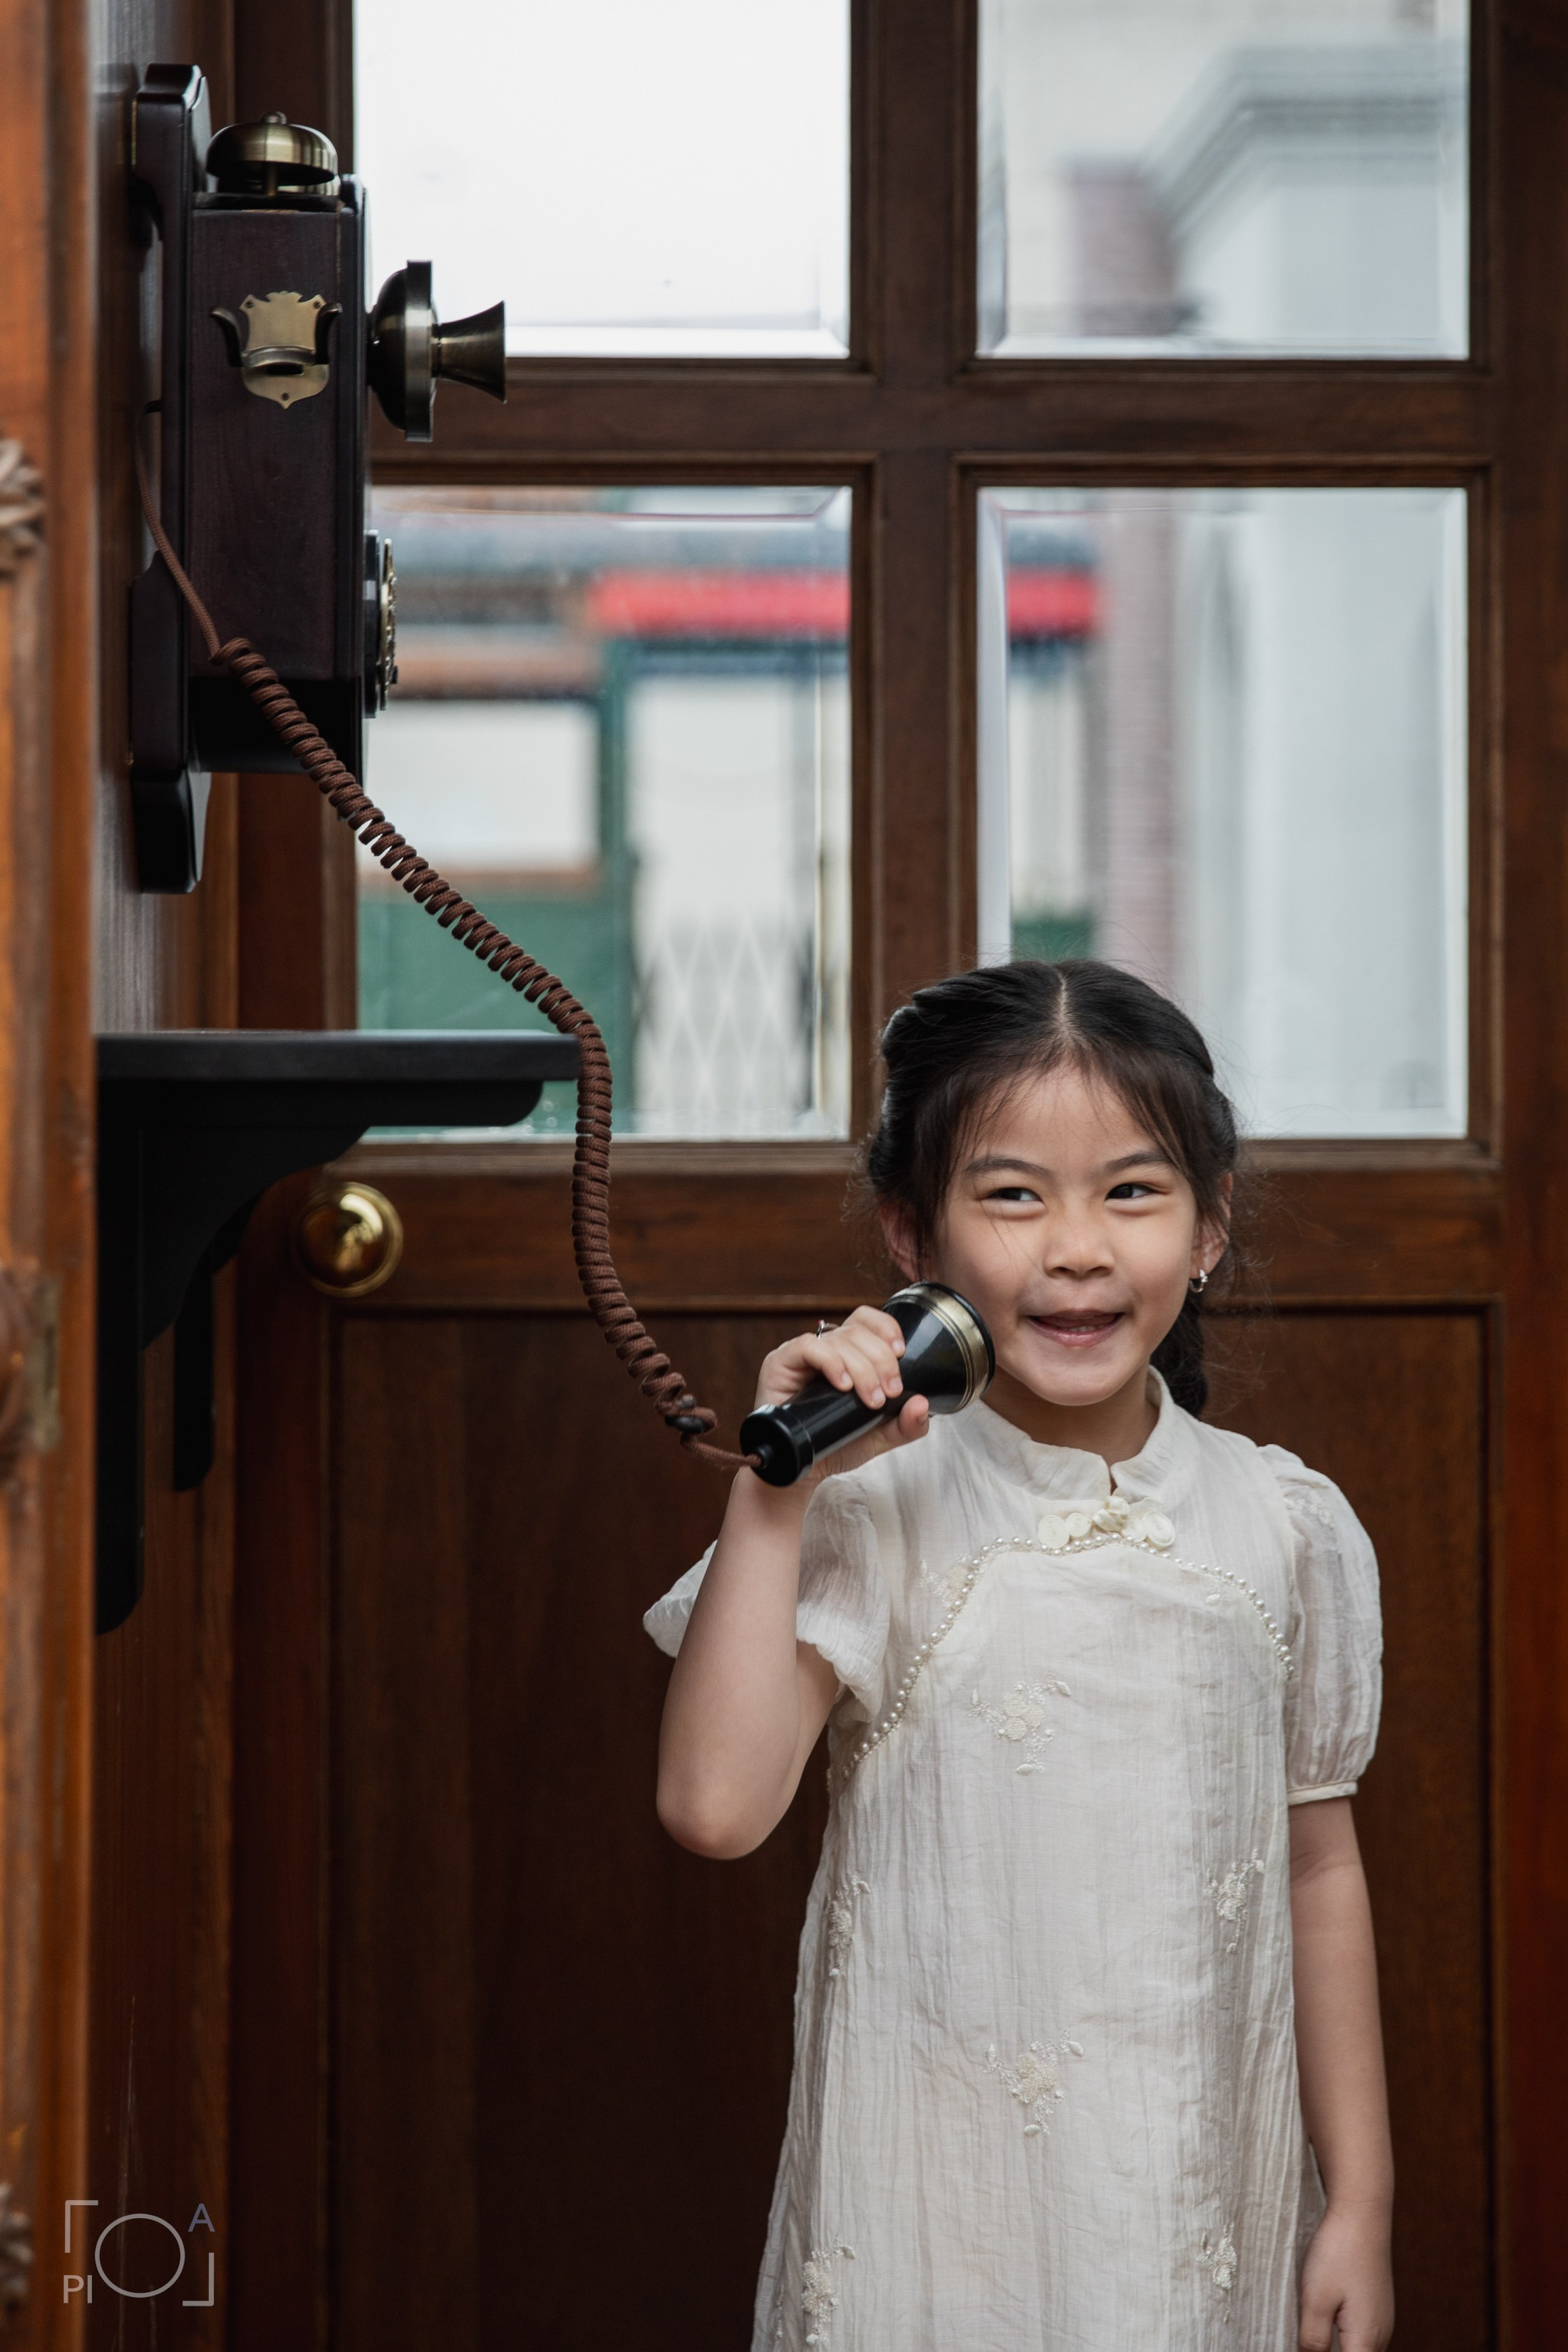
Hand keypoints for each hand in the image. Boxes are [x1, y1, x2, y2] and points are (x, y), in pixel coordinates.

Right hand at [751, 1305, 929, 1483]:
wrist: (803, 1471)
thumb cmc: (836, 1446)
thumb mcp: (880, 1437)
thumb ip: (906, 1425)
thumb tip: (922, 1404)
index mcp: (848, 1354)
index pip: (866, 1320)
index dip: (886, 1327)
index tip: (901, 1352)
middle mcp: (825, 1348)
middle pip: (858, 1331)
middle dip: (881, 1360)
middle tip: (890, 1392)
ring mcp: (802, 1354)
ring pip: (838, 1340)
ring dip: (862, 1368)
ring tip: (871, 1399)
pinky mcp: (780, 1363)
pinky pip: (808, 1347)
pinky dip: (831, 1362)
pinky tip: (842, 1384)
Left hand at [1298, 2204, 1392, 2351]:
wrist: (1362, 2214)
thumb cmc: (1339, 2252)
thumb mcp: (1316, 2299)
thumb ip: (1313, 2339)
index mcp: (1366, 2340)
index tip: (1308, 2346)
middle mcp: (1380, 2336)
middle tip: (1306, 2339)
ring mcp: (1381, 2321)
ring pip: (1359, 2349)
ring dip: (1339, 2346)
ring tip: (1313, 2331)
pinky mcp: (1376, 2307)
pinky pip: (1361, 2335)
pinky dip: (1345, 2337)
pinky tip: (1327, 2320)